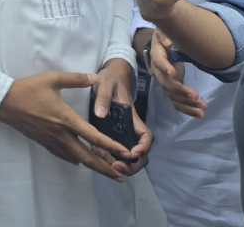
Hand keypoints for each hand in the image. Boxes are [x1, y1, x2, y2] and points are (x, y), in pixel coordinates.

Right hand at [0, 71, 132, 181]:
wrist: (4, 103)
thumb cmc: (28, 89)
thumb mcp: (53, 78)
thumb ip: (75, 79)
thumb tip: (95, 78)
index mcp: (66, 119)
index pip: (93, 136)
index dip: (111, 146)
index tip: (125, 153)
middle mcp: (61, 134)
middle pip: (87, 157)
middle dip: (105, 168)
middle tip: (120, 176)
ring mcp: (52, 141)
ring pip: (76, 159)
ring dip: (92, 166)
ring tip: (106, 170)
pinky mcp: (44, 143)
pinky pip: (64, 156)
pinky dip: (76, 160)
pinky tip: (80, 162)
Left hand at [91, 58, 151, 175]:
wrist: (110, 75)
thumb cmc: (110, 79)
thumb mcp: (105, 84)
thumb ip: (103, 97)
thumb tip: (100, 114)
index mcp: (132, 118)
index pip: (146, 136)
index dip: (143, 148)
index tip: (131, 154)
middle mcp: (131, 128)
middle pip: (141, 153)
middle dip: (131, 165)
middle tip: (114, 166)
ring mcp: (124, 132)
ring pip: (129, 156)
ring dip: (120, 164)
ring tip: (103, 161)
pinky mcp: (115, 133)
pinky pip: (117, 151)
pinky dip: (111, 158)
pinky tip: (97, 153)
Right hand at [151, 30, 206, 118]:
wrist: (160, 45)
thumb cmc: (165, 36)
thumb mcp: (163, 31)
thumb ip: (164, 35)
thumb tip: (169, 44)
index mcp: (157, 56)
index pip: (160, 63)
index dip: (166, 69)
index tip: (175, 74)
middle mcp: (159, 73)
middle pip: (168, 85)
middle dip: (182, 92)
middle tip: (196, 96)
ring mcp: (165, 83)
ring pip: (173, 97)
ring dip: (188, 104)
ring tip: (203, 107)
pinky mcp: (172, 89)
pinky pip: (177, 102)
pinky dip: (188, 110)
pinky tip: (200, 114)